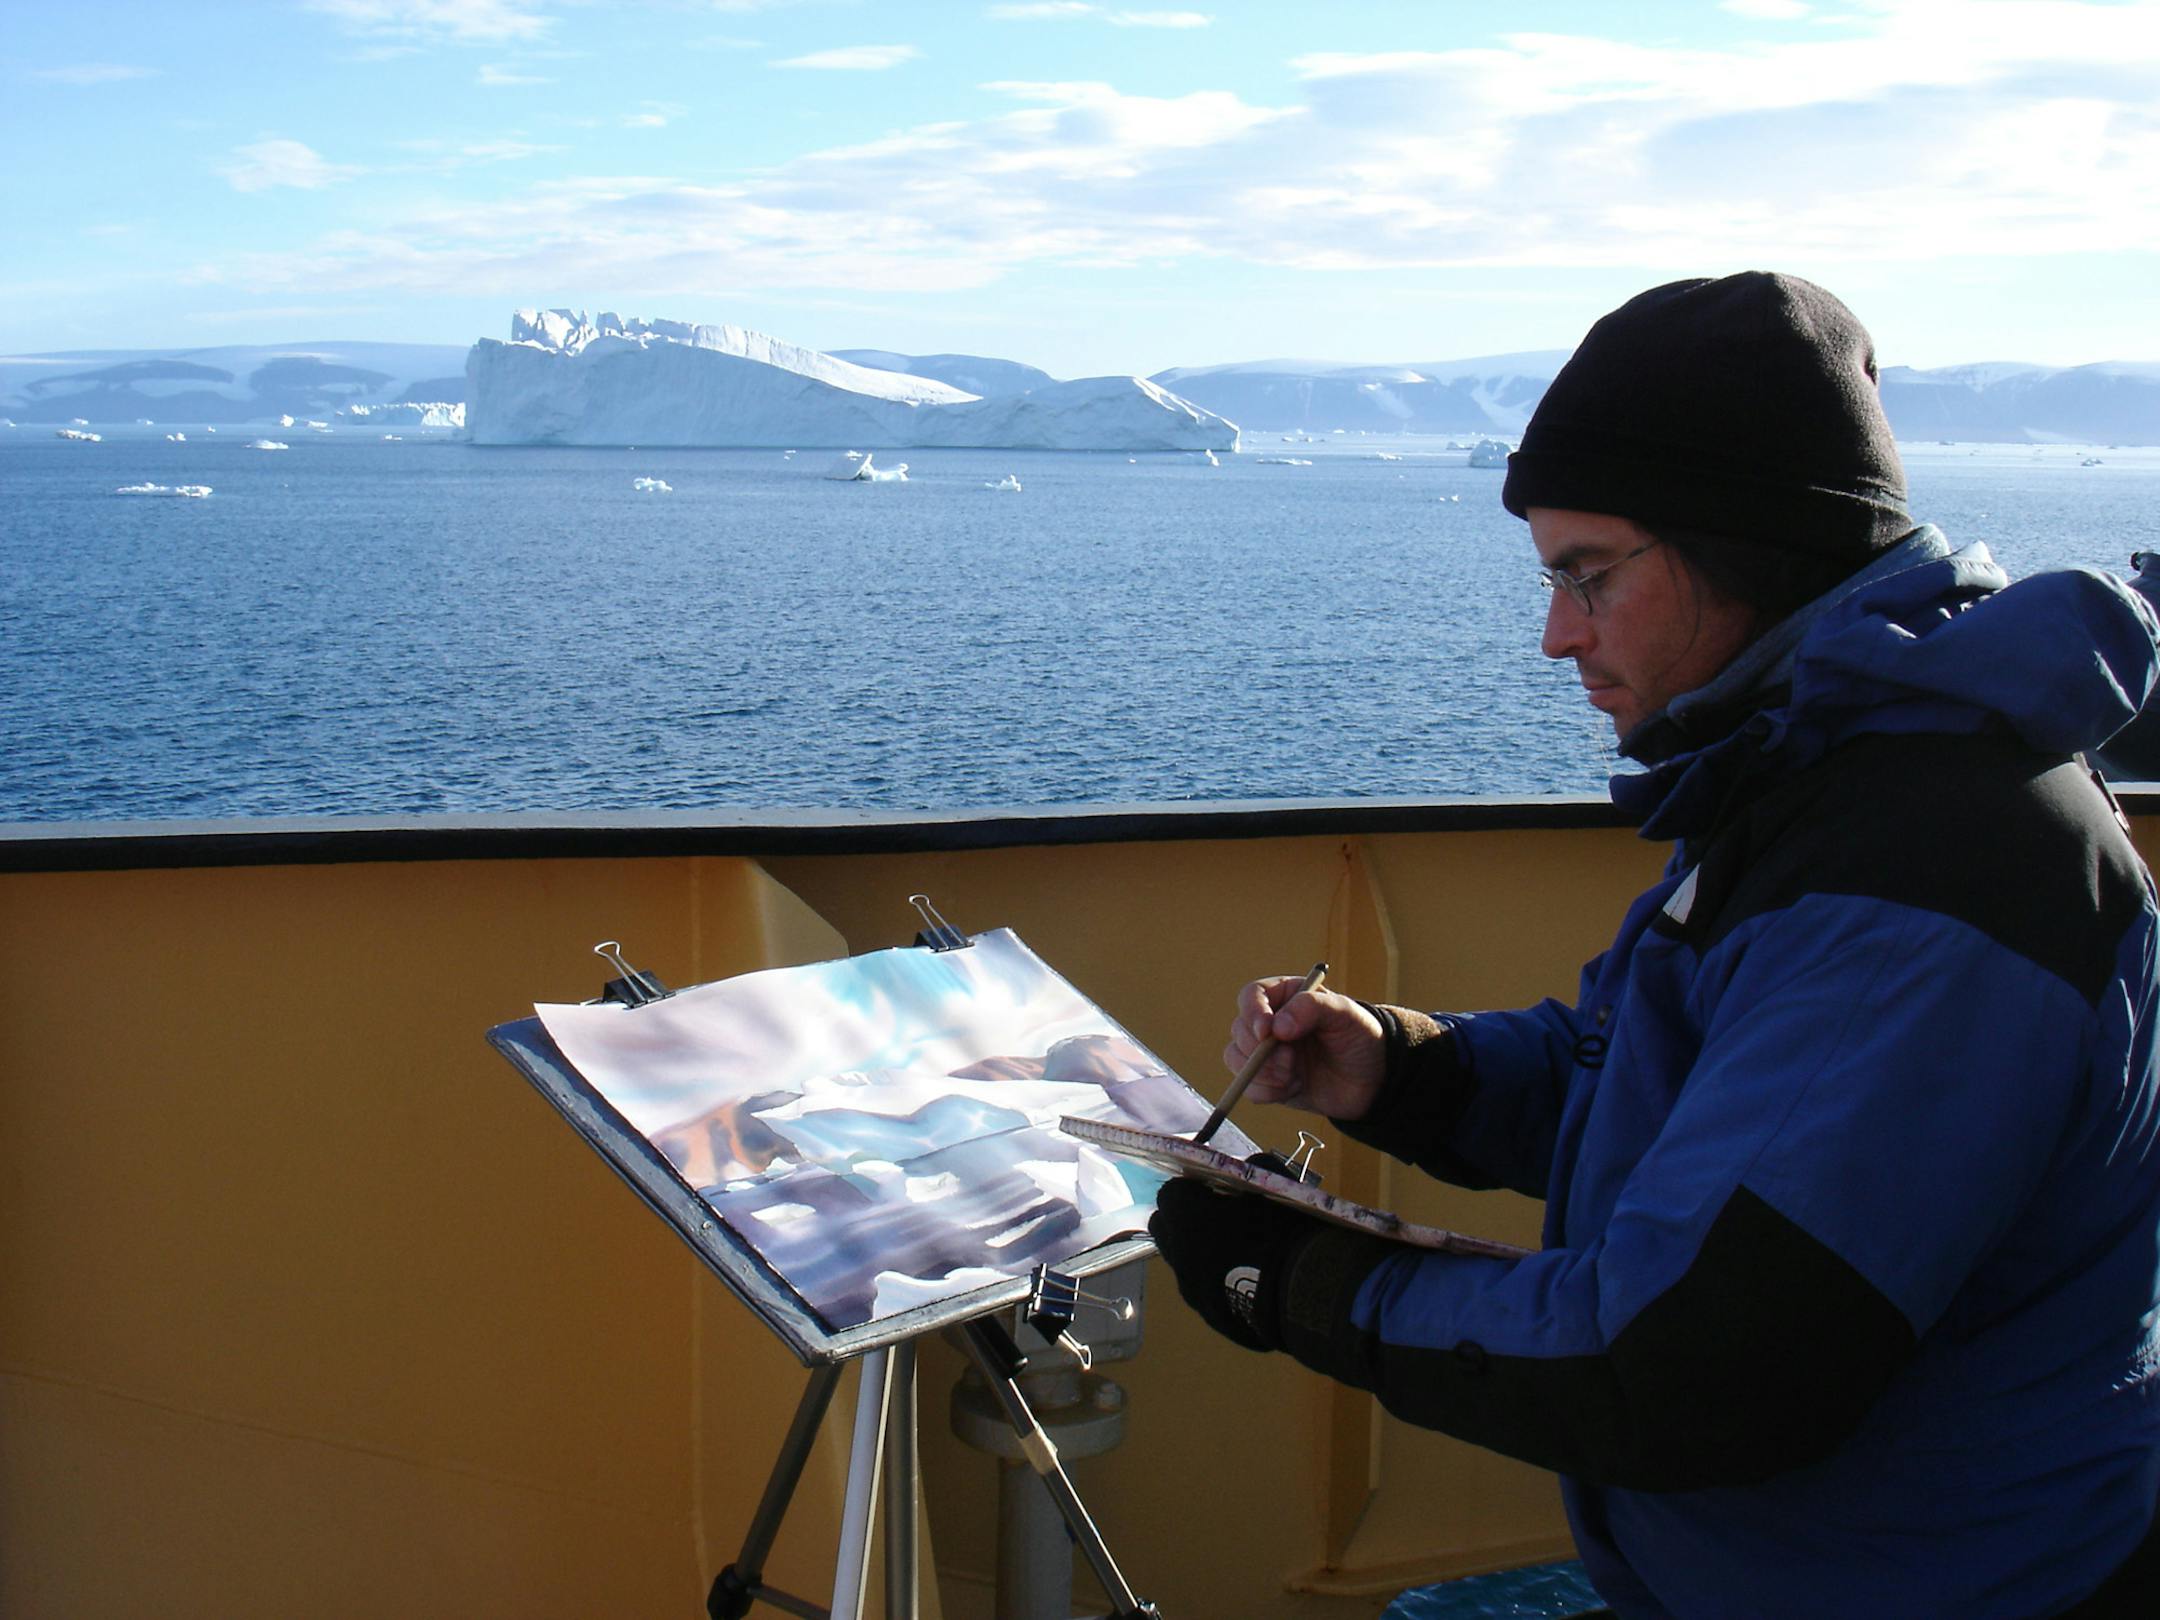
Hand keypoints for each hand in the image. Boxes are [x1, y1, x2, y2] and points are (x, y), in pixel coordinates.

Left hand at [1149, 1178, 1320, 1351]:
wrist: (1305, 1293)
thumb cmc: (1285, 1231)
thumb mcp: (1273, 1186)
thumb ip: (1250, 1170)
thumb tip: (1244, 1168)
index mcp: (1187, 1217)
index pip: (1170, 1193)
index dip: (1191, 1189)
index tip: (1212, 1189)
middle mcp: (1179, 1255)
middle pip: (1165, 1229)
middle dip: (1183, 1219)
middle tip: (1216, 1217)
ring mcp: (1192, 1290)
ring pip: (1182, 1263)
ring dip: (1198, 1253)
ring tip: (1234, 1252)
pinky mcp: (1210, 1315)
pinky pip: (1203, 1291)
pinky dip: (1216, 1282)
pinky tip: (1245, 1281)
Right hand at [1223, 975, 1386, 1119]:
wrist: (1374, 1080)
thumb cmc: (1361, 1038)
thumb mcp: (1345, 1014)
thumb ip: (1312, 1008)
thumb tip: (1278, 1026)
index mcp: (1286, 996)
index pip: (1252, 996)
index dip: (1253, 1013)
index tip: (1267, 1033)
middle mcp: (1270, 1022)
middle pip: (1240, 1030)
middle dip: (1261, 1051)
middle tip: (1291, 1061)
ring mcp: (1266, 1053)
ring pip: (1236, 1059)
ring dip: (1262, 1073)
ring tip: (1295, 1076)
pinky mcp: (1268, 1080)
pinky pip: (1249, 1087)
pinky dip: (1268, 1091)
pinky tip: (1295, 1087)